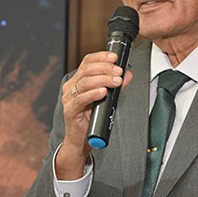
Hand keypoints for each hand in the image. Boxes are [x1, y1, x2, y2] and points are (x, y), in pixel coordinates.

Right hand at [55, 51, 132, 179]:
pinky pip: (81, 99)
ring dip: (103, 79)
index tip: (115, 57)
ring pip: (85, 82)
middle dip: (105, 68)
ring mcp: (69, 98)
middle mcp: (71, 86)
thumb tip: (128, 74)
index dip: (101, 57)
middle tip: (119, 72)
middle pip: (86, 70)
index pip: (87, 62)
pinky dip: (93, 93)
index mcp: (78, 80)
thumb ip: (116, 85)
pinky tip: (103, 92)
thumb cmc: (92, 117)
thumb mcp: (107, 97)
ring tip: (116, 82)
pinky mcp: (70, 110)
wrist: (81, 139)